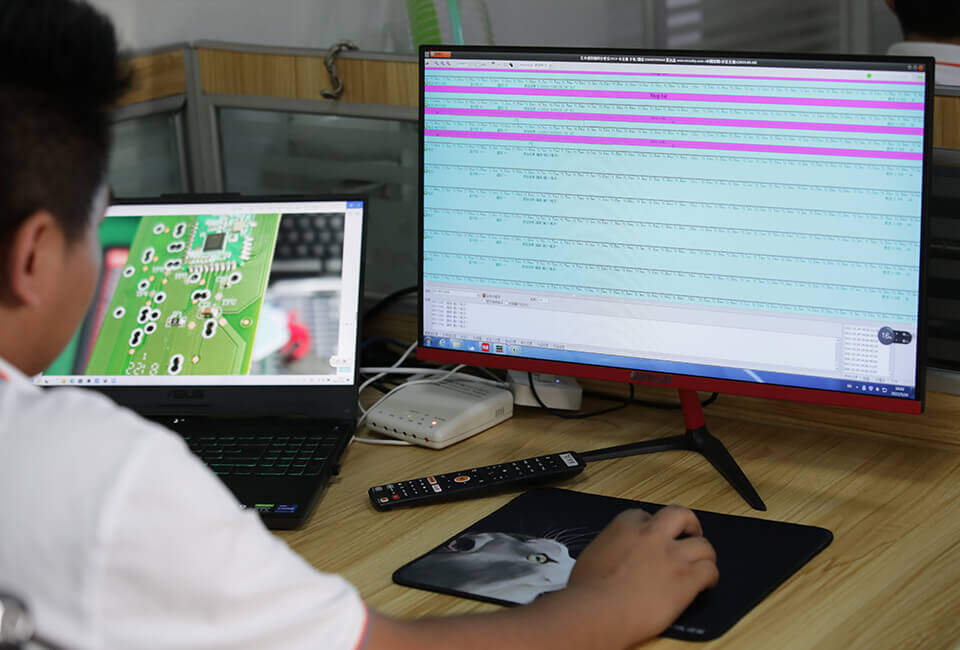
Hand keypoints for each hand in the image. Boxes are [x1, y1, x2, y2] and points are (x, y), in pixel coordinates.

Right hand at [563, 506, 717, 646]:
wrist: (596, 612)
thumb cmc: (586, 590)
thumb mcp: (592, 555)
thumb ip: (610, 547)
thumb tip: (613, 554)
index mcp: (626, 526)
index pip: (645, 516)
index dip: (652, 527)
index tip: (653, 536)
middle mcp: (652, 536)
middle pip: (681, 515)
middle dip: (689, 523)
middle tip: (690, 532)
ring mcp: (672, 557)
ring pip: (703, 545)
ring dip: (704, 553)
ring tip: (702, 562)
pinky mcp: (685, 581)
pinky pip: (709, 571)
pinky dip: (710, 576)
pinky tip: (706, 583)